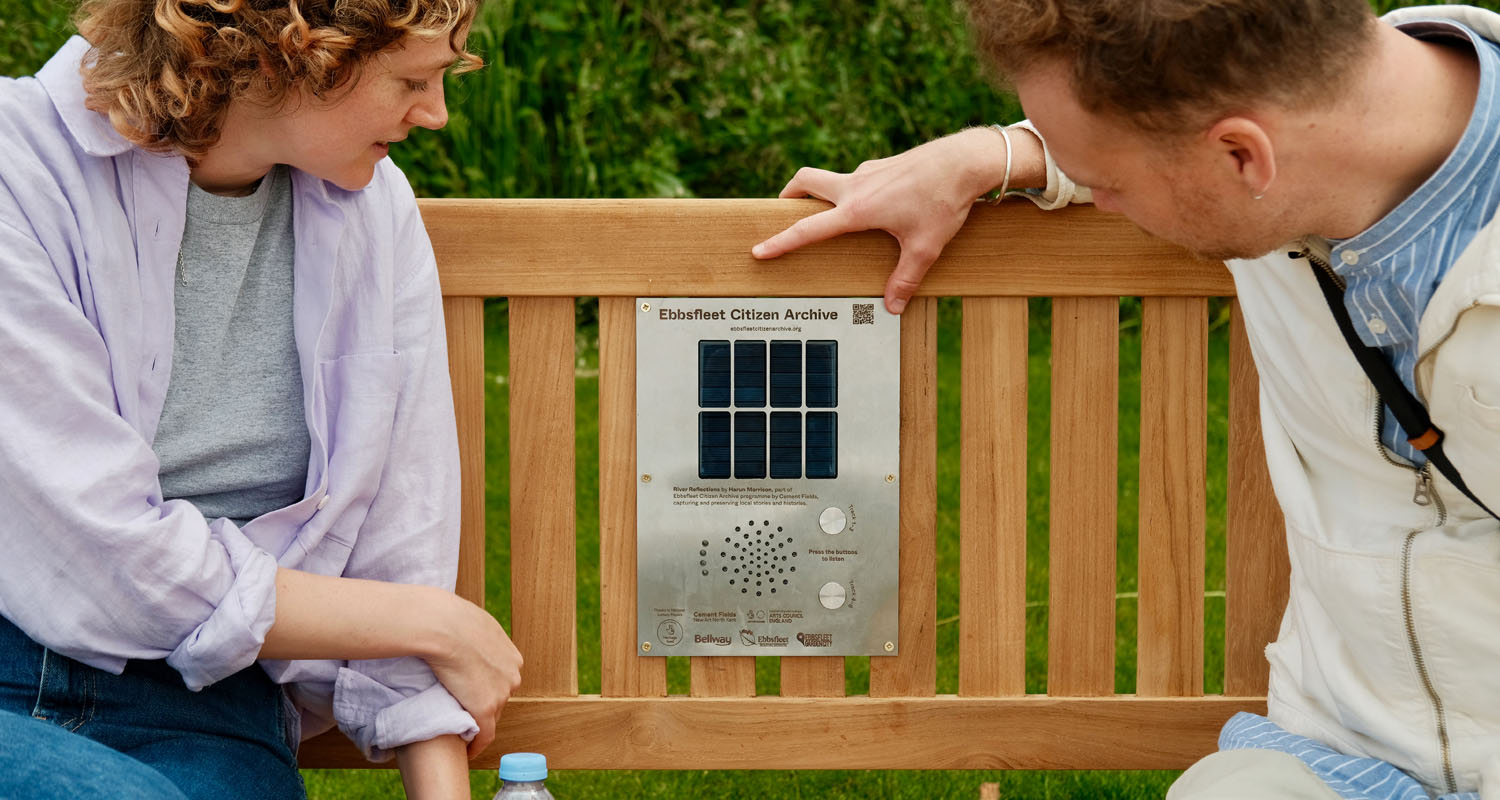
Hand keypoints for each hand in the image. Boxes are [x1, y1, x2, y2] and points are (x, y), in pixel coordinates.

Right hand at [425, 593, 523, 758]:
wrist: (444, 626)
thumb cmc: (451, 619)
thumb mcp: (476, 624)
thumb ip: (479, 638)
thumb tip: (466, 635)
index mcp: (512, 657)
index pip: (502, 680)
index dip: (487, 689)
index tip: (473, 695)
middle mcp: (512, 676)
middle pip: (498, 699)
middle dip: (483, 706)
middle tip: (463, 713)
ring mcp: (500, 694)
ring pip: (490, 717)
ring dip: (477, 724)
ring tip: (461, 729)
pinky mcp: (485, 709)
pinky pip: (484, 735)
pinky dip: (477, 746)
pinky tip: (467, 751)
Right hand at [752, 126, 1041, 313]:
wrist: (966, 160)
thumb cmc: (943, 202)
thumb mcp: (925, 247)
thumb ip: (905, 278)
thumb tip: (893, 306)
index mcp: (857, 209)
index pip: (808, 229)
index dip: (780, 242)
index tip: (758, 251)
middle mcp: (855, 186)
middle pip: (805, 182)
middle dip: (788, 197)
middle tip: (782, 213)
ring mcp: (869, 172)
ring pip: (832, 179)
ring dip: (824, 195)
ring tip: (833, 218)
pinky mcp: (884, 166)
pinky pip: (858, 178)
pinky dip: (854, 192)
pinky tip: (878, 207)